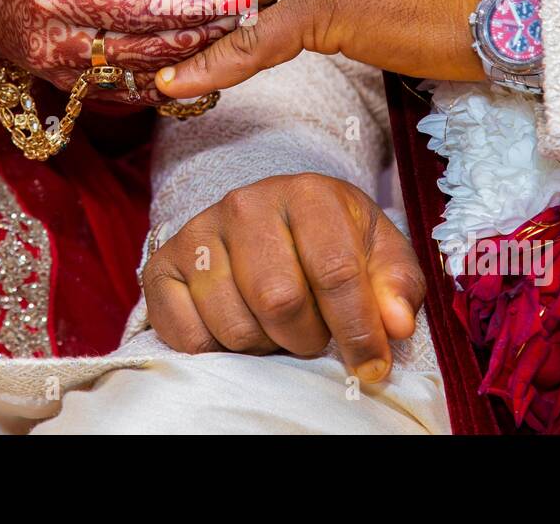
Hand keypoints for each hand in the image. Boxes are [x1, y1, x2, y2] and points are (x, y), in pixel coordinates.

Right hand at [0, 0, 241, 103]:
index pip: (138, 7)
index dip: (190, 4)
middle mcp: (59, 43)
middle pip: (146, 48)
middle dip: (201, 36)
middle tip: (247, 19)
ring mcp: (64, 75)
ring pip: (142, 76)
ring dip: (191, 59)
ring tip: (232, 36)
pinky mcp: (72, 92)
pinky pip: (129, 93)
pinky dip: (167, 80)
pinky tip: (199, 64)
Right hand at [141, 173, 423, 381]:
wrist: (267, 219)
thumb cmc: (330, 241)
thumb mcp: (377, 252)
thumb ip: (397, 285)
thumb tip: (396, 324)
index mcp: (307, 194)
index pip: (335, 272)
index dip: (358, 330)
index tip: (371, 366)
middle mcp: (246, 204)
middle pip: (280, 301)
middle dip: (307, 338)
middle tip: (314, 337)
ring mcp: (198, 233)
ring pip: (234, 326)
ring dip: (265, 347)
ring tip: (276, 330)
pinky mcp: (162, 266)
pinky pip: (189, 336)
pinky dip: (218, 350)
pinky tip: (237, 329)